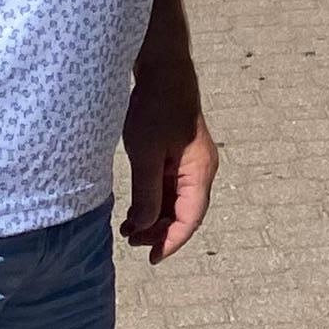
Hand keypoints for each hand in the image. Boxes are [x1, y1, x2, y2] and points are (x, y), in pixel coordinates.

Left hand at [122, 67, 217, 263]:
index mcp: (200, 171)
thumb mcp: (146, 154)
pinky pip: (170, 187)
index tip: (151, 258)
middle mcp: (201, 169)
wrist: (163, 70)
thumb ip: (147, 193)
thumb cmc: (156, 107)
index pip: (190, 218)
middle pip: (185, 213)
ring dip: (154, 218)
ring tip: (127, 229)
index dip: (171, 241)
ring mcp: (191, 162)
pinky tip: (134, 210)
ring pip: (176, 202)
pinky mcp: (179, 154)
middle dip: (159, 232)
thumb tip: (144, 226)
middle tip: (130, 241)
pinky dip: (154, 201)